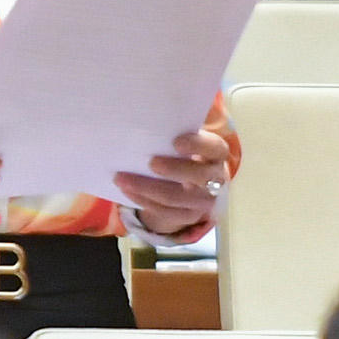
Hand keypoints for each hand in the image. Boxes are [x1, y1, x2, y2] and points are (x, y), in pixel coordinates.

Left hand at [113, 129, 229, 237]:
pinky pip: (163, 211)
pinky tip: (126, 189)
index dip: (198, 145)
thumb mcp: (187, 140)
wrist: (195, 183)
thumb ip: (175, 132)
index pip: (215, 148)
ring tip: (121, 177)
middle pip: (197, 176)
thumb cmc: (185, 153)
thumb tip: (144, 122)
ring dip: (145, 187)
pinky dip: (142, 199)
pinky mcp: (188, 216)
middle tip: (150, 162)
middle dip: (173, 169)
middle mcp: (216, 179)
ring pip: (174, 197)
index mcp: (217, 154)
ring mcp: (203, 201)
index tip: (176, 141)